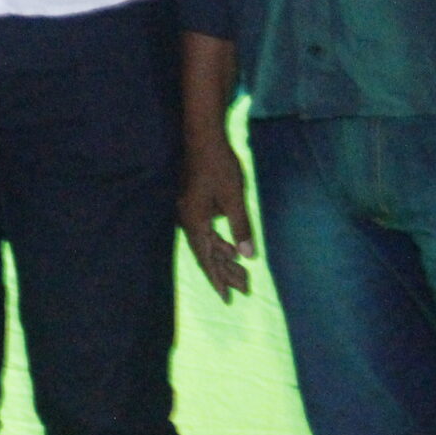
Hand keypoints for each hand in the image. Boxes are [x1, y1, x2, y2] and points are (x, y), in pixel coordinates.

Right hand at [178, 136, 256, 301]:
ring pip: (205, 242)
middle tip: (244, 289)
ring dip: (222, 258)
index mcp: (195, 220)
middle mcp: (187, 219)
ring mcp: (188, 210)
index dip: (218, 279)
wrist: (202, 136)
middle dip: (224, 272)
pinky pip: (204, 231)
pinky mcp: (192, 202)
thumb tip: (248, 256)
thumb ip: (240, 227)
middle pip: (206, 253)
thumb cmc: (219, 165)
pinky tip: (228, 246)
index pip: (207, 258)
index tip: (228, 298)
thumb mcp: (234, 197)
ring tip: (240, 273)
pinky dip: (218, 242)